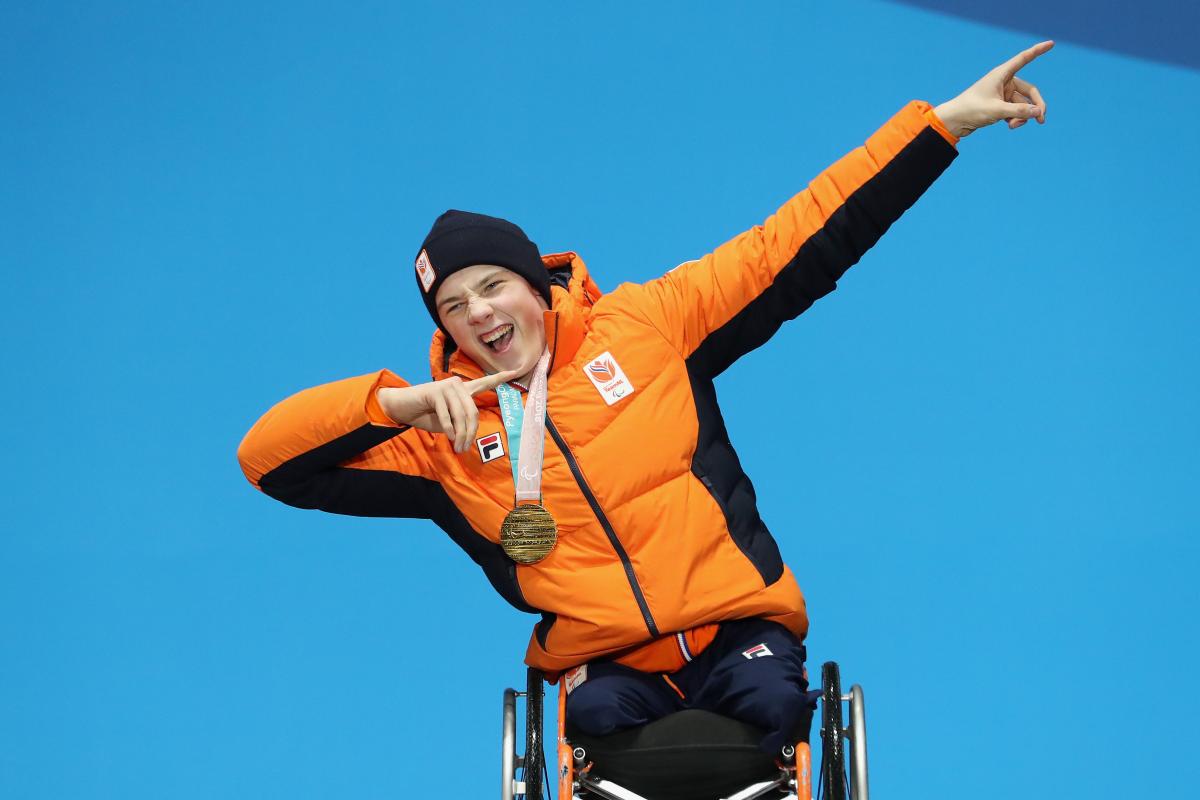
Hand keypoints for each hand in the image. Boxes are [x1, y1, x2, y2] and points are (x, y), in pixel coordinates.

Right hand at [378, 370, 519, 453]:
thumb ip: (460, 423)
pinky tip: (449, 437)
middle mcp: (457, 385)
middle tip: (465, 448)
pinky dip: (449, 430)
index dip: (500, 378)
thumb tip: (470, 435)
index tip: (516, 371)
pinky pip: (447, 416)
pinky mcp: (435, 391)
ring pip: (461, 416)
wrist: (403, 407)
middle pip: (473, 412)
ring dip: (460, 435)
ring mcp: (446, 386)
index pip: (484, 383)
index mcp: (463, 390)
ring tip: (458, 447)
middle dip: (471, 433)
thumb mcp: (449, 421)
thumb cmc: (427, 415)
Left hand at [934, 41, 1053, 138]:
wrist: (954, 122)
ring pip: (1023, 105)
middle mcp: (1004, 82)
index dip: (1038, 51)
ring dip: (1022, 116)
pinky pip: (1016, 111)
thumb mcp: (997, 111)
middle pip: (1030, 91)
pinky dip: (1016, 119)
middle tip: (1042, 120)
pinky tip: (1009, 126)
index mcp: (1001, 74)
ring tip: (1013, 126)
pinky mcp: (1000, 106)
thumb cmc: (971, 110)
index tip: (1051, 43)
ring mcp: (1003, 95)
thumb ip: (1019, 112)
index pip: (1024, 59)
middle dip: (1036, 106)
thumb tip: (1038, 112)